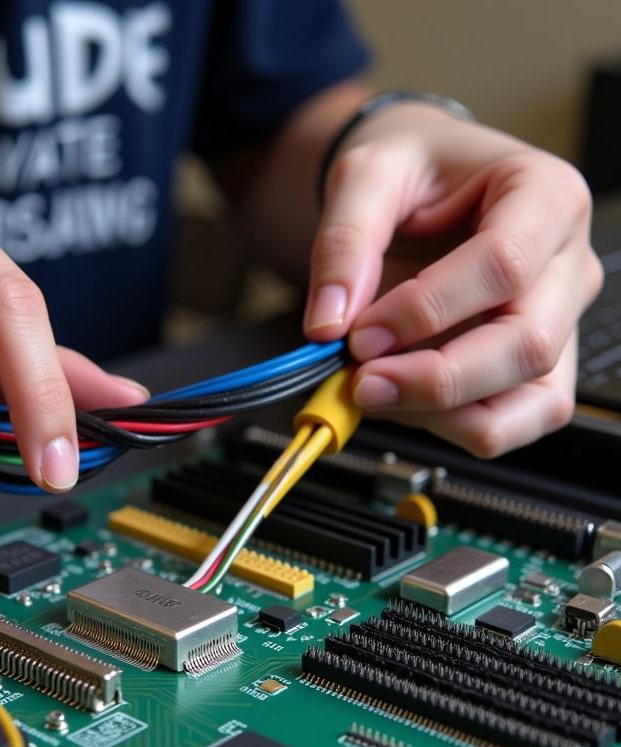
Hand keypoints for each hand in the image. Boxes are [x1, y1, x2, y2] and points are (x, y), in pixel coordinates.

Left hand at [302, 102, 602, 455]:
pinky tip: (402, 402)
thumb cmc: (411, 169)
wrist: (424, 186)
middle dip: (435, 379)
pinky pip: (515, 422)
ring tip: (376, 393)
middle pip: (527, 345)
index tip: (358, 334)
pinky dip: (453, 428)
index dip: (426, 312)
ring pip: (532, 401)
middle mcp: (568, 264)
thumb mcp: (366, 174)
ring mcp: (560, 322)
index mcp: (546, 195)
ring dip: (444, 414)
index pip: (504, 266)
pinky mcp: (537, 370)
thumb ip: (343, 243)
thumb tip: (327, 326)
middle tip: (359, 383)